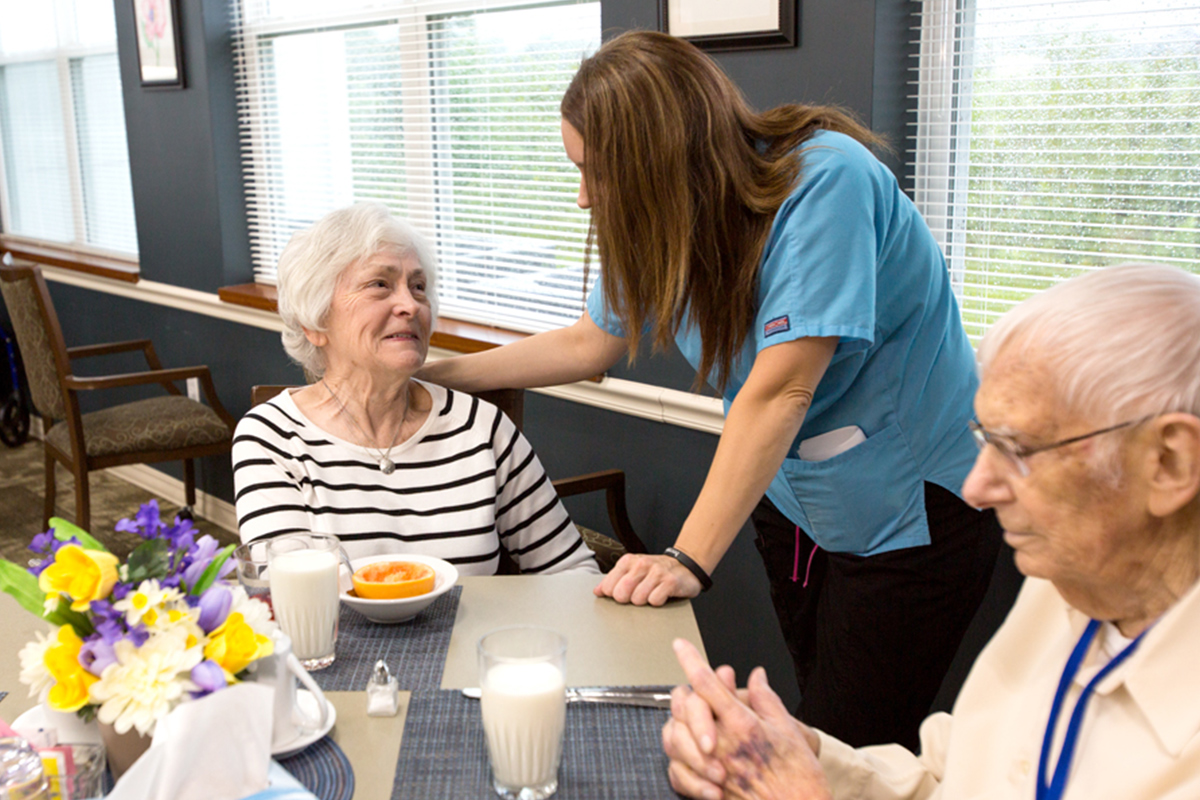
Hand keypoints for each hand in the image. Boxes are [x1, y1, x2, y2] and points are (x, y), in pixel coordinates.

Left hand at [592, 553, 701, 604]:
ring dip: (644, 601)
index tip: (623, 593)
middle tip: (639, 594)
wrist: (686, 567)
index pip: (609, 586)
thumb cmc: (656, 572)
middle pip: (621, 594)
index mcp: (628, 561)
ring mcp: (656, 572)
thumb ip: (614, 580)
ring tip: (652, 593)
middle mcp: (641, 564)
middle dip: (628, 600)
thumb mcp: (633, 571)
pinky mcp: (670, 582)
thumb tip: (597, 591)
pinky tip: (662, 595)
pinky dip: (657, 602)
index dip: (614, 595)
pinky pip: (655, 601)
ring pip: (638, 599)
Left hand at [666, 639, 829, 799]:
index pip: (708, 683)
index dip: (691, 659)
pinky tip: (688, 755)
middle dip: (683, 693)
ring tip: (688, 719)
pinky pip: (677, 772)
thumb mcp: (788, 731)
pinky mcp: (708, 791)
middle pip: (685, 707)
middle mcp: (723, 745)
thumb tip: (757, 676)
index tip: (680, 645)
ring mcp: (712, 768)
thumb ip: (767, 699)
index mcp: (743, 725)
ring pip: (674, 737)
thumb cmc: (800, 779)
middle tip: (691, 689)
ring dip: (677, 724)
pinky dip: (678, 760)